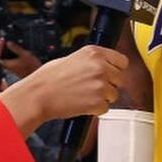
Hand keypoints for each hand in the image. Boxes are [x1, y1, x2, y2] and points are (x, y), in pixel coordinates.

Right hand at [2, 44, 127, 133]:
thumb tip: (105, 65)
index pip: (122, 61)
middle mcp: (100, 67)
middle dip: (109, 84)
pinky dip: (96, 109)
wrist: (39, 95)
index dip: (116, 69)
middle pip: (120, 79)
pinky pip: (105, 108)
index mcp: (95, 53)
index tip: (111, 73)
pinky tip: (82, 104)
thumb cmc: (49, 78)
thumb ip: (92, 61)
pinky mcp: (98, 102)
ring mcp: (101, 85)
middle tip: (91, 87)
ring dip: (102, 97)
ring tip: (84, 95)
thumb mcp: (73, 58)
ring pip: (114, 95)